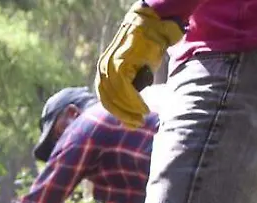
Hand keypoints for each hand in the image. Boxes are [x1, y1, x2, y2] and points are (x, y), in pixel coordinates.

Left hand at [96, 4, 182, 127]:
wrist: (153, 25)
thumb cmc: (147, 49)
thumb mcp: (136, 72)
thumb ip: (131, 88)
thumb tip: (133, 109)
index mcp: (103, 73)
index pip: (106, 99)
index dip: (118, 113)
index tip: (130, 124)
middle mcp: (103, 70)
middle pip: (109, 100)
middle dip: (123, 115)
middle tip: (137, 124)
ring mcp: (109, 66)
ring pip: (116, 97)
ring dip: (130, 110)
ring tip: (142, 117)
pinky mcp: (119, 63)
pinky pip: (124, 89)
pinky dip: (133, 101)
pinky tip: (143, 108)